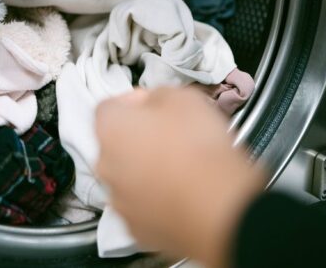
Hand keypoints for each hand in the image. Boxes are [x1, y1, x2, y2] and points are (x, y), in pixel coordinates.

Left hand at [95, 88, 264, 266]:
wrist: (220, 208)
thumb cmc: (199, 147)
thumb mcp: (183, 97)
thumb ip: (157, 95)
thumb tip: (152, 102)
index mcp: (110, 129)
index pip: (108, 107)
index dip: (133, 102)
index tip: (154, 104)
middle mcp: (106, 167)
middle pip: (116, 146)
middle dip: (139, 139)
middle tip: (171, 136)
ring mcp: (120, 202)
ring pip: (128, 179)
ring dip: (147, 172)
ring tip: (182, 169)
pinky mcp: (138, 230)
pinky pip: (143, 208)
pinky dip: (157, 202)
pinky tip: (183, 196)